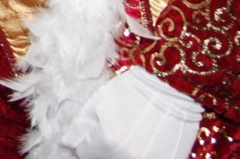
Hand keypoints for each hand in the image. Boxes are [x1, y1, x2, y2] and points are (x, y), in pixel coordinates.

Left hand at [60, 68, 200, 158]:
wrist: (172, 87)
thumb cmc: (134, 89)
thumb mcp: (100, 100)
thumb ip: (80, 126)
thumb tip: (66, 144)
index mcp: (107, 140)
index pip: (83, 152)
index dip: (85, 140)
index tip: (94, 130)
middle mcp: (126, 156)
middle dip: (101, 148)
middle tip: (113, 129)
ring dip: (119, 151)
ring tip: (128, 133)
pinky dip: (138, 152)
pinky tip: (143, 139)